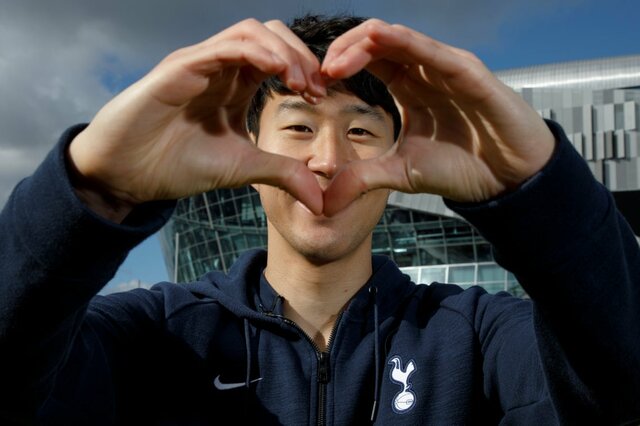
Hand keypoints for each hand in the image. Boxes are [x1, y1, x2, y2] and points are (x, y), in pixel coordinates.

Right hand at [68, 19, 326, 221]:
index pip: (279, 58)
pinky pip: (225, 46)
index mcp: (235, 85)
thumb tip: (320, 201)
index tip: (321, 98)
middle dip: (300, 55)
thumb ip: (282, 174)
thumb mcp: (243, 169)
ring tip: (300, 81)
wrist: (127, 176)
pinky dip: (256, 52)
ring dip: (283, 51)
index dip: (305, 71)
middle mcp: (220, 68)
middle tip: (316, 87)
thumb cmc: (177, 166)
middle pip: (270, 36)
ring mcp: (200, 63)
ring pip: (250, 32)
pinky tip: (278, 71)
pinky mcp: (180, 66)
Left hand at [321, 19, 554, 215]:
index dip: (338, 65)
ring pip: (398, 37)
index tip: (312, 86)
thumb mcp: (399, 173)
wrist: (506, 180)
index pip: (368, 59)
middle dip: (341, 51)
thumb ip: (362, 177)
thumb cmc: (460, 167)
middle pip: (375, 41)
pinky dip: (403, 42)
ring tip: (333, 64)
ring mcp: (446, 67)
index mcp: (408, 86)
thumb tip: (323, 200)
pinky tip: (375, 40)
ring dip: (361, 44)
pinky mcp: (468, 72)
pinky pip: (431, 50)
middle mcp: (424, 70)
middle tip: (316, 74)